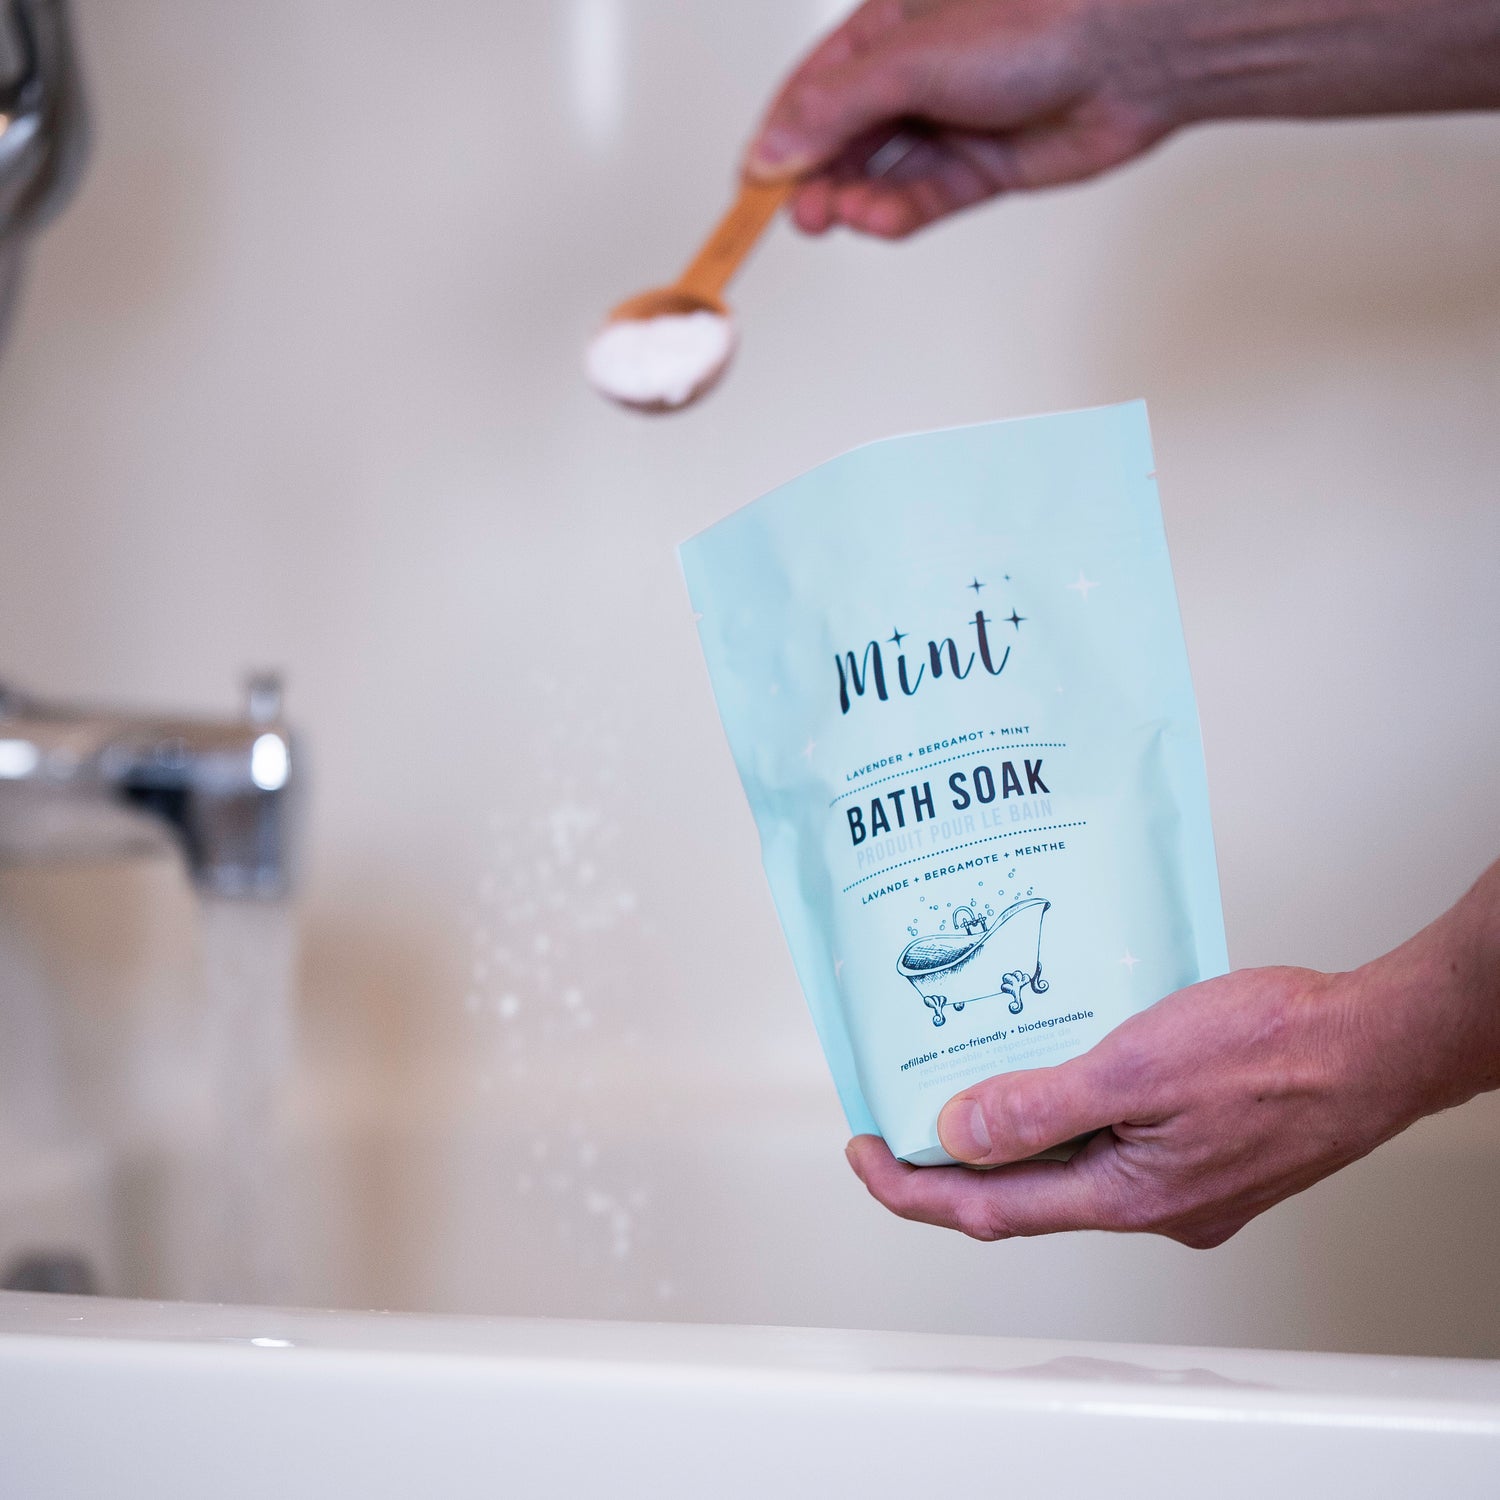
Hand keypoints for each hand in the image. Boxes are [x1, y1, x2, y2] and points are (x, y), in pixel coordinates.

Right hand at [747, 0, 1499, 239]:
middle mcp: (916, 76)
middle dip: (816, 179)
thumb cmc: (1040, 15)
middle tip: (799, 213)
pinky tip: (882, 219)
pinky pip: (924, 201)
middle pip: (842, 141)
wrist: (1134, 48)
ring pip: (881, 177)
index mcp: (888, 27)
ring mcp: (950, 123)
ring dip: (856, 201)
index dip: (781, 138)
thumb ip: (837, 108)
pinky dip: (899, 214)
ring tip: (844, 214)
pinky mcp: (983, 168)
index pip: (813, 91)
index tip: (754, 184)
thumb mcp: (911, 55)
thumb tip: (773, 149)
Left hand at [847, 864, 1499, 1244]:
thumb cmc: (1277, 1048)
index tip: (864, 1154)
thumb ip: (1042, 1105)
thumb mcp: (1138, 1067)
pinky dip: (1071, 1114)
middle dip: (953, 1160)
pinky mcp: (1203, 1152)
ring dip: (1016, 1131)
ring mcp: (1180, 1184)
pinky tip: (1060, 1067)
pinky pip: (1113, 1143)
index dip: (914, 1188)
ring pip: (1071, 1166)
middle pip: (1024, 1193)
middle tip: (897, 1116)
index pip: (989, 1209)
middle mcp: (1151, 1205)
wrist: (1376, 1043)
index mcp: (1127, 1196)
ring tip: (968, 1077)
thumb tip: (958, 1130)